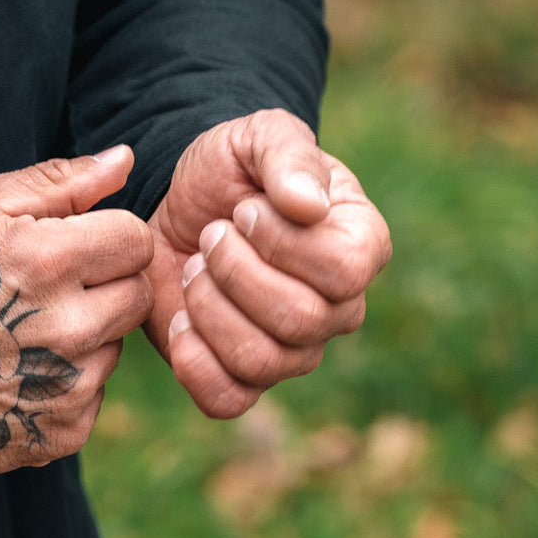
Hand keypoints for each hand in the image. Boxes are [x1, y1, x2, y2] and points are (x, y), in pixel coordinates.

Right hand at [0, 146, 152, 476]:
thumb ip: (60, 181)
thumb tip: (125, 159)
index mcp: (49, 261)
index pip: (136, 239)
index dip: (107, 236)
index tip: (73, 246)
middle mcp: (67, 327)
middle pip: (140, 294)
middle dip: (107, 284)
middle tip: (51, 288)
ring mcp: (67, 386)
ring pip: (119, 345)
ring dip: (89, 335)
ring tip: (27, 331)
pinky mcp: (64, 430)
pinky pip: (98, 393)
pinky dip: (70, 382)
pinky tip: (22, 369)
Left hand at [144, 110, 390, 418]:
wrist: (177, 204)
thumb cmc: (231, 169)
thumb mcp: (258, 137)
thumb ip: (288, 156)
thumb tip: (309, 206)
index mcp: (360, 245)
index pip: (344, 271)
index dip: (283, 243)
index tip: (243, 209)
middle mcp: (338, 308)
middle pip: (301, 320)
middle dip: (234, 271)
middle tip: (208, 236)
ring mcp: (294, 350)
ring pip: (261, 361)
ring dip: (209, 307)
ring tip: (193, 267)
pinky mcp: (244, 377)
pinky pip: (228, 400)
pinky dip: (194, 364)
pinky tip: (178, 320)